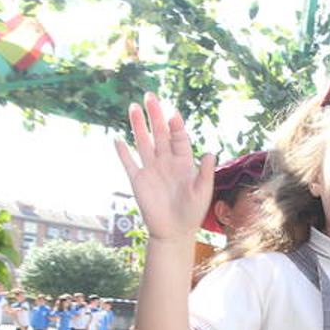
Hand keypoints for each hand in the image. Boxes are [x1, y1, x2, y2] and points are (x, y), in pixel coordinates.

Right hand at [114, 94, 214, 242]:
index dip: (176, 125)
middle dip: (155, 115)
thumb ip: (206, 173)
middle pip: (159, 133)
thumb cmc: (191, 213)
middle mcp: (166, 162)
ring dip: (138, 126)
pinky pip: (129, 163)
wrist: (174, 232)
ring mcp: (151, 170)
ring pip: (143, 142)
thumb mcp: (203, 192)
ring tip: (133, 107)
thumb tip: (212, 152)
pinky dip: (123, 153)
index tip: (173, 113)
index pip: (179, 138)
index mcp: (183, 163)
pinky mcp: (138, 181)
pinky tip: (117, 140)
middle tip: (150, 96)